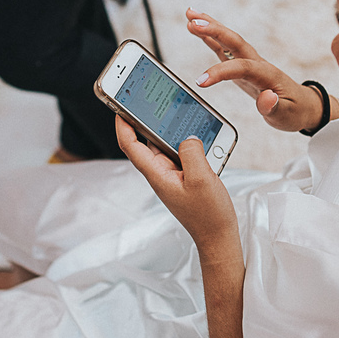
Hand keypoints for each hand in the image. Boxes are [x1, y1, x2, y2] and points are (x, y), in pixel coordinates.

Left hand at [115, 116, 239, 260]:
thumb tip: (187, 137)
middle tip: (148, 100)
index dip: (123, 125)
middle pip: (147, 142)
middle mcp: (161, 174)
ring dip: (171, 131)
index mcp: (157, 175)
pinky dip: (187, 143)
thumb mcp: (201, 178)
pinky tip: (199, 134)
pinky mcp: (185, 178)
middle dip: (146, 121)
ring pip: (167, 147)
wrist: (219, 237)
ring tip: (176, 111)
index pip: (131, 146)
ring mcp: (173, 176)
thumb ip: (191, 152)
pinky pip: (182, 155)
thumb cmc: (208, 214)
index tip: (120, 107)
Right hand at [186, 8, 328, 132]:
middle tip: (193, 22)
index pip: (242, 67)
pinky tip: (196, 27)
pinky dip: (210, 37)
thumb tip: (266, 97)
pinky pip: (224, 48)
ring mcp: (249, 62)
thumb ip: (274, 107)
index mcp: (266, 74)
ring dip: (209, 26)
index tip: (201, 82)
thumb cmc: (294, 111)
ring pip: (228, 40)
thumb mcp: (286, 114)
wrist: (302, 106)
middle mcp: (257, 63)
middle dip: (214, 31)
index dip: (221, 72)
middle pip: (234, 42)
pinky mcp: (242, 66)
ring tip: (190, 14)